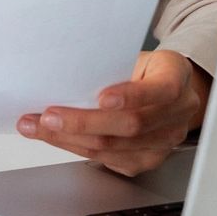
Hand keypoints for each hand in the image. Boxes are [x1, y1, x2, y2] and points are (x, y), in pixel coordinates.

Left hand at [16, 49, 209, 176]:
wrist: (166, 89)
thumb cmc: (146, 69)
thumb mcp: (136, 55)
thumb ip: (112, 65)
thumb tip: (66, 72)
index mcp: (176, 78)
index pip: (162, 90)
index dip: (132, 95)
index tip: (101, 97)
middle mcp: (176, 115)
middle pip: (131, 125)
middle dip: (84, 122)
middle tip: (49, 117)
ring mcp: (164, 142)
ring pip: (115, 148)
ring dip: (71, 139)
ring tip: (40, 128)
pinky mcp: (147, 160)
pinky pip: (109, 160)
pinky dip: (78, 148)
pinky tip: (57, 138)